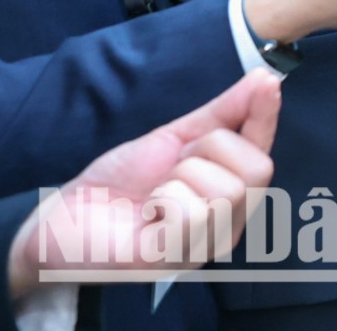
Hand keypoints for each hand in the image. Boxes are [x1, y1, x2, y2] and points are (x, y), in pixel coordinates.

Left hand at [7, 71, 281, 299]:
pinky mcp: (176, 257)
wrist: (67, 215)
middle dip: (210, 148)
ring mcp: (205, 244)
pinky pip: (194, 212)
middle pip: (258, 169)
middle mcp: (228, 224)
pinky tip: (149, 214)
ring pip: (227, 190)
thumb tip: (263, 79)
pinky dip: (166, 200)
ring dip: (181, 177)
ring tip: (158, 193)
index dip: (265, 117)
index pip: (264, 153)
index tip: (268, 81)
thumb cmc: (123, 181)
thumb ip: (224, 113)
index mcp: (231, 195)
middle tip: (175, 165)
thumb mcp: (176, 138)